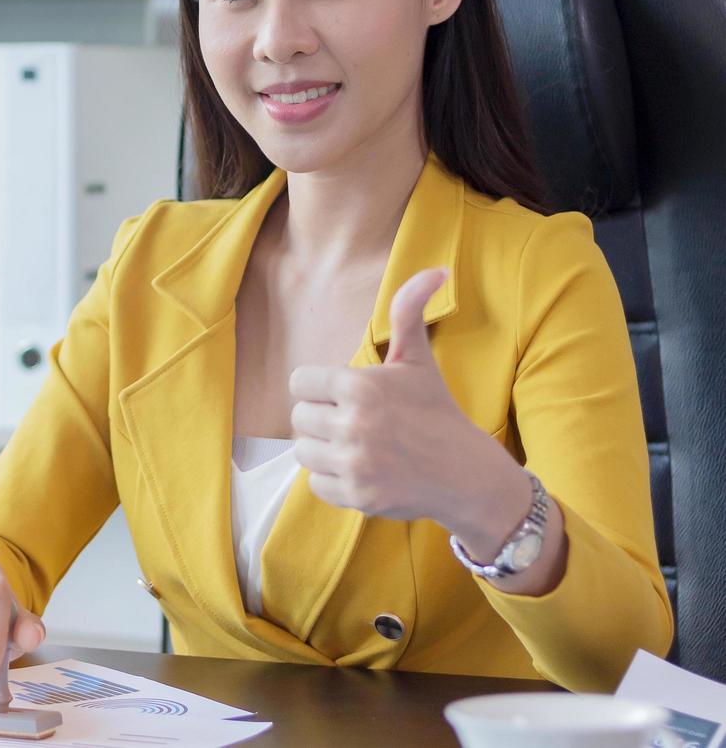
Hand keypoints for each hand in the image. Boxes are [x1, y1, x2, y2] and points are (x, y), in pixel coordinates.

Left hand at [288, 267, 520, 528]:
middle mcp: (352, 424)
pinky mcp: (356, 496)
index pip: (300, 383)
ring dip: (323, 450)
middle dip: (322, 419)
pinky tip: (362, 470)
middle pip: (299, 418)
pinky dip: (333, 481)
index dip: (320, 388)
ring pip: (303, 451)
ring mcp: (354, 463)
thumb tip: (436, 269)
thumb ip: (409, 311)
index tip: (344, 395)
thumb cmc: (435, 411)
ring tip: (356, 446)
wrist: (466, 474)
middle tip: (354, 423)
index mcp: (359, 385)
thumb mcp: (417, 360)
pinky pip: (316, 485)